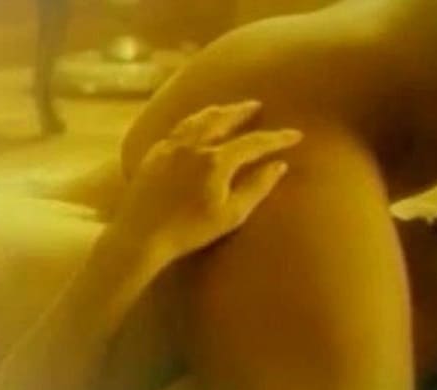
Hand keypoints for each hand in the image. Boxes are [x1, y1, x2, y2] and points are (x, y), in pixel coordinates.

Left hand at [110, 100, 300, 264]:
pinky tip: (194, 126)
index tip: (295, 134)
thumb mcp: (231, 214)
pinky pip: (178, 128)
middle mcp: (193, 145)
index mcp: (216, 160)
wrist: (140, 236)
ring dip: (216, 111)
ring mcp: (170, 146)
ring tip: (226, 109)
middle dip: (242, 111)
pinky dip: (194, 121)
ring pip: (197, 119)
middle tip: (256, 105)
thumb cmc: (190, 230)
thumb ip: (257, 187)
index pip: (254, 142)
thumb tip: (279, 165)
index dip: (277, 138)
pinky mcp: (154, 154)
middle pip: (222, 119)